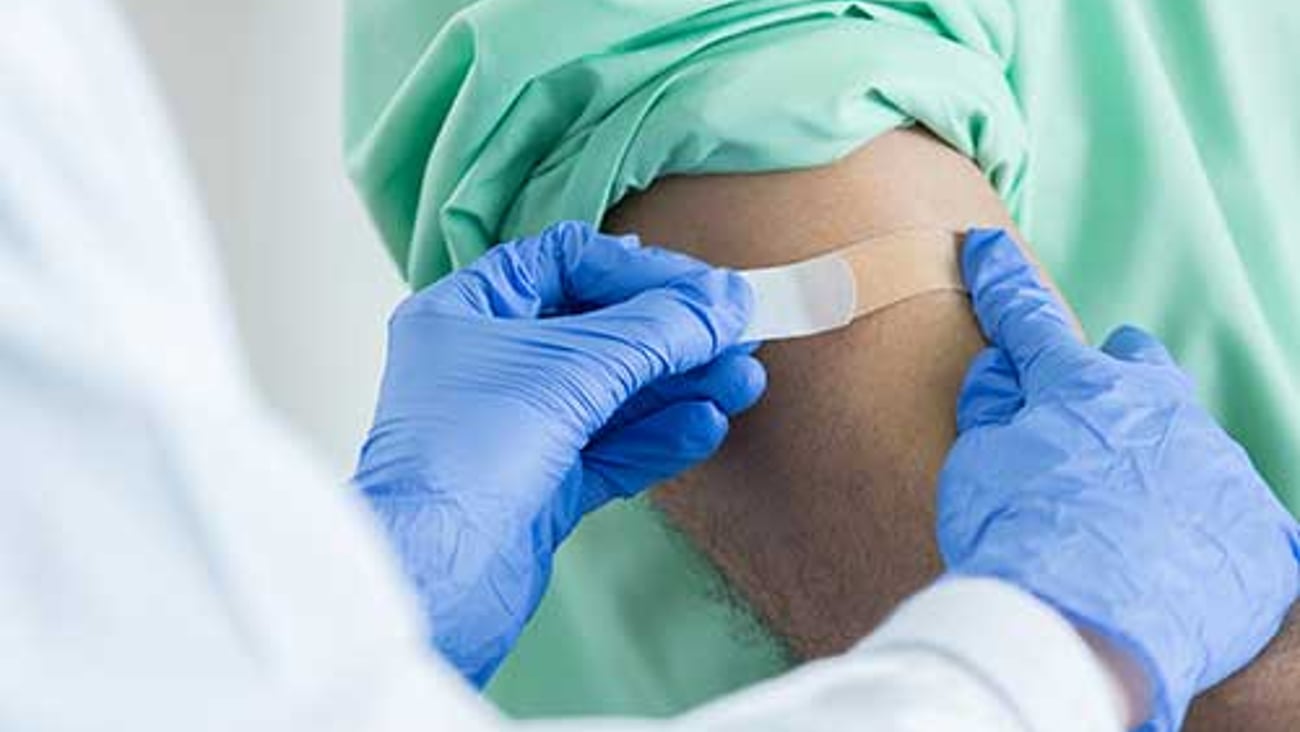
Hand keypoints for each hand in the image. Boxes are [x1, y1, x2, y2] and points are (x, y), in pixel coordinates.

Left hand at [354, 221, 764, 685]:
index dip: (637, 271)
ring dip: (680, 386)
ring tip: (743, 381)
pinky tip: (707, 425)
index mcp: (465, 314)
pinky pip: (612, 449)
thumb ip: (655, 330)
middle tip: (738, 336)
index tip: (700, 289)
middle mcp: (487, 366)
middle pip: (598, 329)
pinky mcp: (539, 487)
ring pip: (612, 394)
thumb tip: (722, 301)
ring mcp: (515, 429)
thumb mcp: (571, 369)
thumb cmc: (463, 461)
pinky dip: (660, 437)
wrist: (433, 583)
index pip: (563, 264)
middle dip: (672, 335)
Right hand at [938, 229, 1299, 731]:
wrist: (1090, 635)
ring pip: (1185, 438)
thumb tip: (999, 374)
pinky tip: (1168, 562)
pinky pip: (1230, 512)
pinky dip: (1195, 526)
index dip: (1001, 286)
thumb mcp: (977, 468)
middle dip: (1111, 378)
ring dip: (1151, 461)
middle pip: (1138, 365)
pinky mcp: (1260, 529)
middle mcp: (1160, 409)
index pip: (1030, 321)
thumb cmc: (1018, 544)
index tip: (986, 250)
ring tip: (1120, 518)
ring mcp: (1216, 466)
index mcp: (1080, 387)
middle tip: (1081, 421)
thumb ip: (990, 412)